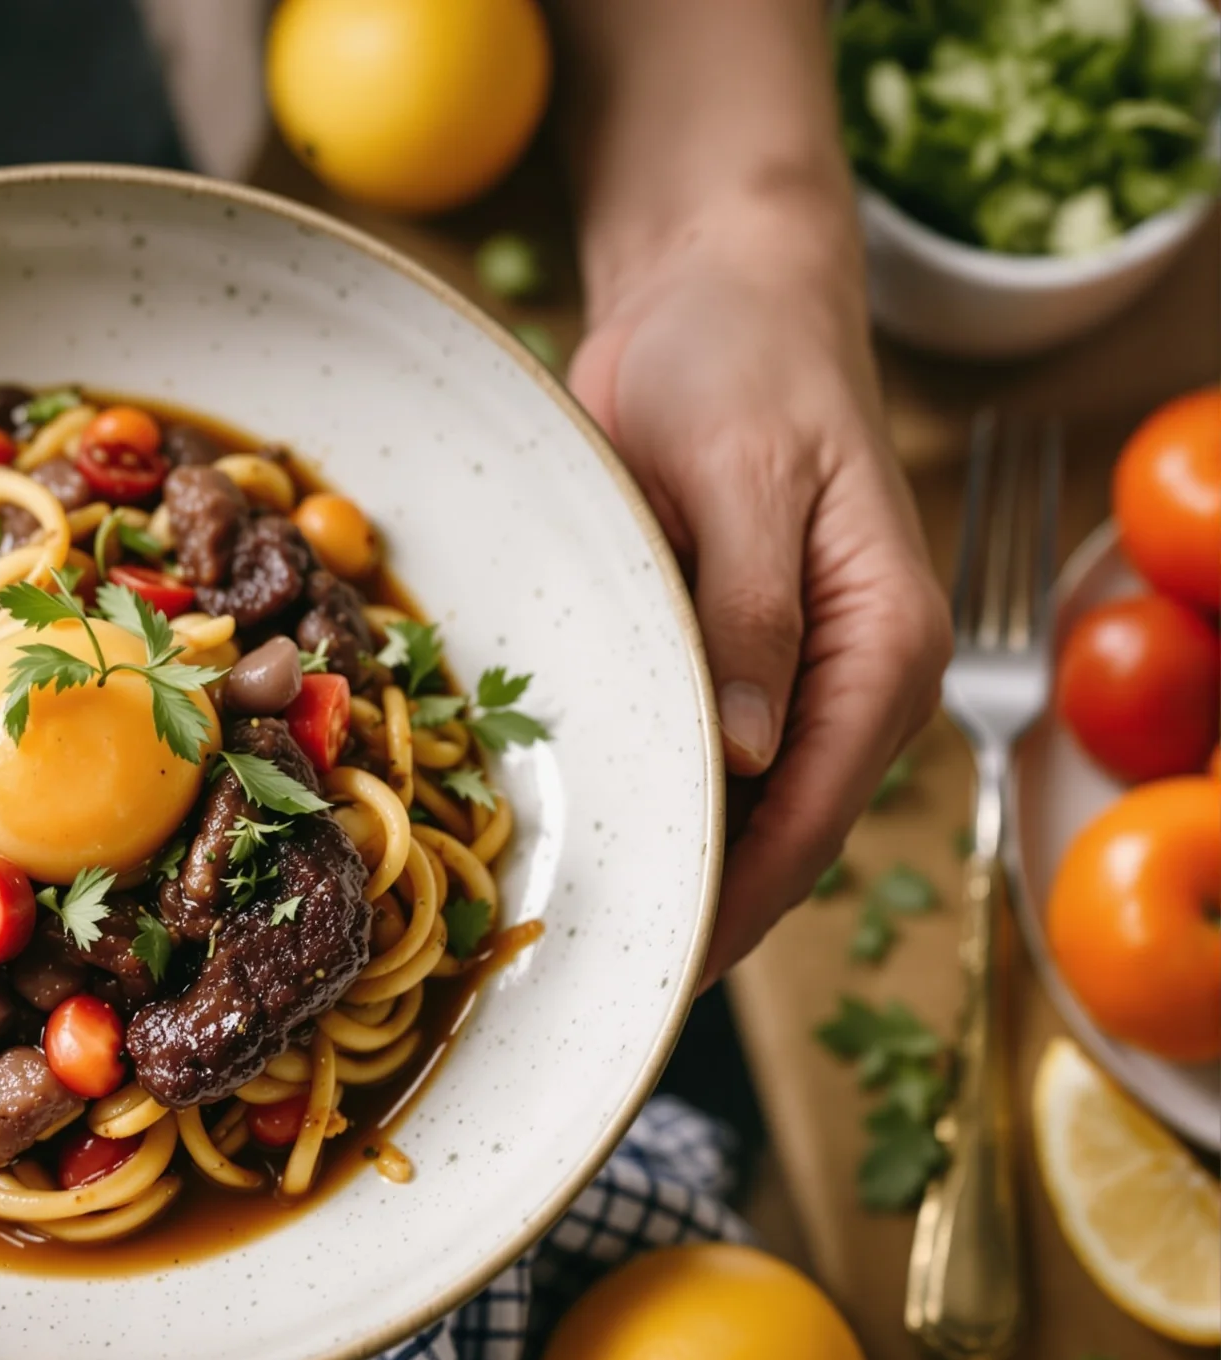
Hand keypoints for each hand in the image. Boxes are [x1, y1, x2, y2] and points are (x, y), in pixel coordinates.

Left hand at [570, 218, 951, 984]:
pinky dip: (628, 794)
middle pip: (771, 832)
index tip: (665, 969)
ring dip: (652, 863)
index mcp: (885, 646)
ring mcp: (776, 674)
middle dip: (689, 908)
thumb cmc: (744, 362)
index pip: (814, 812)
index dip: (738, 899)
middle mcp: (842, 679)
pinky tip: (557, 841)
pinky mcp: (710, 653)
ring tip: (558, 945)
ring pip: (722, 806)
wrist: (714, 292)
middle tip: (586, 985)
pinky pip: (675, 750)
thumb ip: (750, 608)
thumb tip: (750, 748)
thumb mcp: (749, 474)